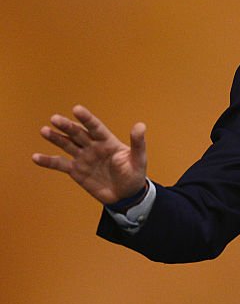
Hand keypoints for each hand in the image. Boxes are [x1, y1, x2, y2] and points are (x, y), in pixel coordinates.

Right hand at [31, 105, 147, 204]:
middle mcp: (93, 146)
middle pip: (78, 134)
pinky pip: (60, 164)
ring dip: (55, 138)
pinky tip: (35, 157)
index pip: (95, 127)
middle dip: (67, 126)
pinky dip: (48, 161)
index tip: (77, 109)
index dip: (86, 119)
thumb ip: (138, 143)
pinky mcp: (76, 171)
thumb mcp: (138, 159)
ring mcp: (83, 158)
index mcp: (108, 141)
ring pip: (67, 145)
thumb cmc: (134, 174)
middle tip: (55, 118)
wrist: (126, 195)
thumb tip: (140, 125)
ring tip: (44, 130)